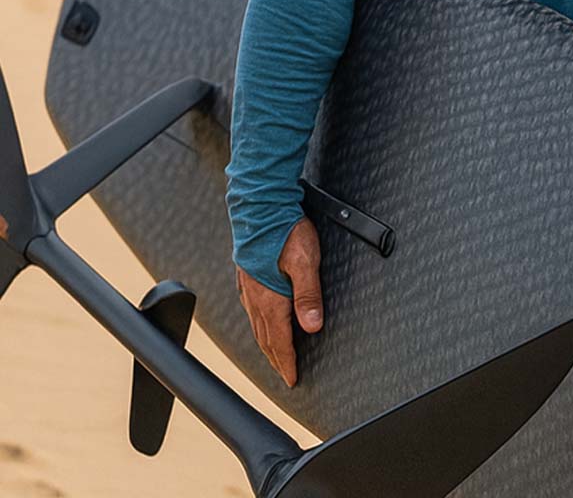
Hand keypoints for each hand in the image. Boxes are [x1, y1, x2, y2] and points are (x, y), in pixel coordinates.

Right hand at [235, 216, 323, 387]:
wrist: (260, 206)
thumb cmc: (285, 230)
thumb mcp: (306, 262)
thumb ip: (309, 295)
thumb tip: (312, 326)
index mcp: (270, 299)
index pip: (279, 340)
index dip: (287, 362)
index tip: (292, 379)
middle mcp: (255, 298)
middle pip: (266, 338)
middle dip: (276, 359)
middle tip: (285, 374)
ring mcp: (249, 287)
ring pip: (257, 325)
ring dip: (267, 344)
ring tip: (276, 355)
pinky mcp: (247, 276)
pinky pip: (252, 310)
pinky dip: (260, 324)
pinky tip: (263, 321)